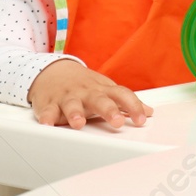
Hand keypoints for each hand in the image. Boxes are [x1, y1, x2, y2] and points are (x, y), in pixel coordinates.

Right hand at [27, 59, 152, 129]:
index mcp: (103, 90)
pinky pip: (47, 111)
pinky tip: (47, 124)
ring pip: (72, 104)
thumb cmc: (84, 85)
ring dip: (75, 114)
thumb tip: (149, 112)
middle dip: (109, 110)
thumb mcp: (106, 90)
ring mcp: (68, 97)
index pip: (122, 95)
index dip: (133, 106)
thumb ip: (126, 102)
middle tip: (117, 122)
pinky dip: (47, 118)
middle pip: (99, 100)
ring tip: (79, 124)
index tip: (142, 120)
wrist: (52, 71)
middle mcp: (87, 92)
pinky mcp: (49, 103)